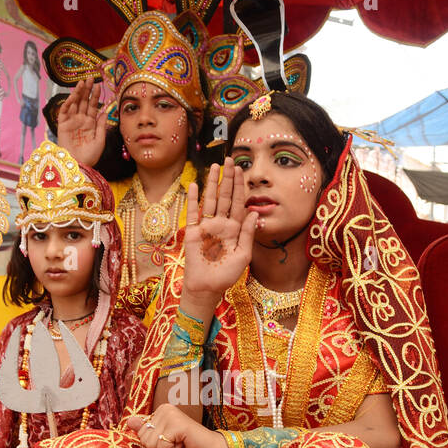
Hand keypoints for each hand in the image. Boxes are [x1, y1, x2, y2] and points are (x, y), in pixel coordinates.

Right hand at [56, 77, 106, 165]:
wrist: (78, 165)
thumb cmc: (90, 156)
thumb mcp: (100, 141)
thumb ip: (102, 126)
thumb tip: (105, 112)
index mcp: (91, 123)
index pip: (93, 106)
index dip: (96, 96)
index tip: (100, 85)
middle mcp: (81, 120)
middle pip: (84, 102)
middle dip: (87, 90)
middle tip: (90, 78)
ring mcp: (72, 122)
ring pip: (74, 104)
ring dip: (78, 93)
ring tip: (82, 82)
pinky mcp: (62, 125)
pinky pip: (65, 111)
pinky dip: (68, 103)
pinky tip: (73, 96)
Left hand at [126, 404, 227, 447]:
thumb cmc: (190, 446)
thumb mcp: (164, 440)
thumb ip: (147, 430)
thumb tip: (129, 421)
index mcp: (161, 410)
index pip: (142, 433)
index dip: (156, 444)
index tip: (172, 441)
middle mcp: (165, 408)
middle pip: (144, 438)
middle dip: (160, 447)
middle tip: (177, 443)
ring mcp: (171, 415)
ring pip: (151, 443)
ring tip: (181, 443)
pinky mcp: (177, 424)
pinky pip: (162, 446)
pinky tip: (184, 443)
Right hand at [182, 159, 258, 300]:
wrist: (206, 288)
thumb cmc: (226, 275)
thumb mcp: (243, 255)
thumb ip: (248, 234)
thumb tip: (255, 212)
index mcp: (235, 230)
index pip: (239, 204)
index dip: (240, 187)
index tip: (242, 170)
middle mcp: (221, 224)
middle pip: (225, 197)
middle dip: (228, 179)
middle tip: (230, 160)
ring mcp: (206, 227)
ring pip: (210, 200)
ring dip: (212, 183)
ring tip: (215, 166)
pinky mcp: (192, 231)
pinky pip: (192, 212)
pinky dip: (193, 198)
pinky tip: (194, 185)